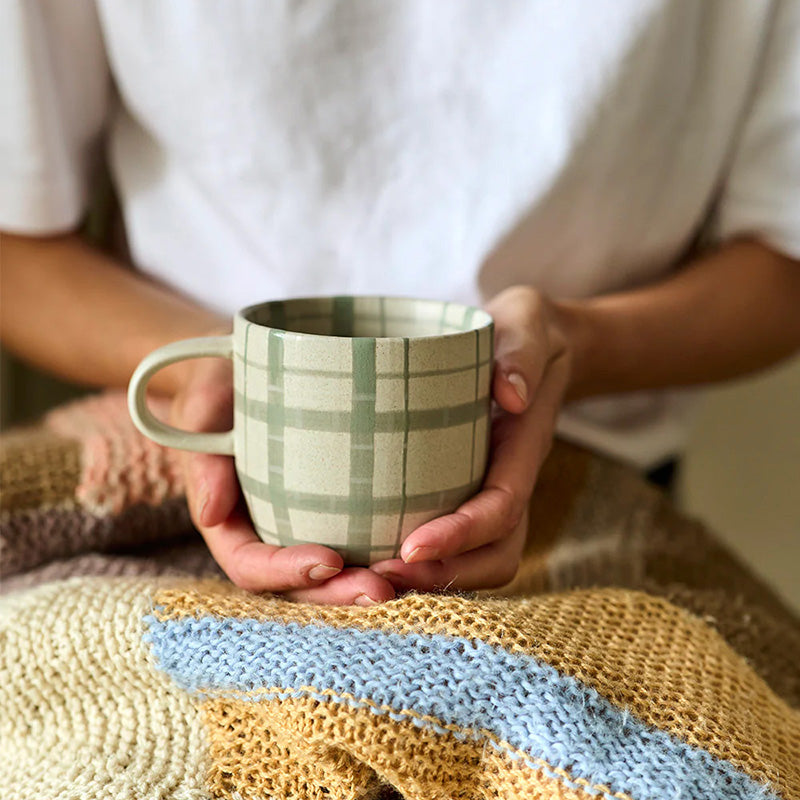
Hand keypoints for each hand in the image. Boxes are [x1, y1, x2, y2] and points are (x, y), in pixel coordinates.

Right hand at [170, 352, 395, 604]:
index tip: (330, 559)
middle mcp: (266, 532)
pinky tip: (422, 548)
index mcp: (230, 522)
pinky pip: (357, 537)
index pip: (251, 565)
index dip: (286, 572)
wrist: (249, 364)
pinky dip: (384, 550)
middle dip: (338, 593)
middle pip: (299, 582)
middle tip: (384, 590)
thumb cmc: (221, 382)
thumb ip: (203, 454)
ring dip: (368, 581)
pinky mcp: (332, 505)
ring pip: (333, 571)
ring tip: (412, 578)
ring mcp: (300, 523)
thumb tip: (211, 514)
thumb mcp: (204, 405)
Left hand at [370, 286, 574, 591]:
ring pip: (478, 558)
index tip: (411, 547)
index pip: (502, 505)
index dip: (461, 534)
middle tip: (379, 576)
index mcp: (525, 445)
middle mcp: (512, 478)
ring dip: (431, 577)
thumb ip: (521, 349)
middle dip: (444, 573)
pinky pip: (455, 539)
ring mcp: (492, 488)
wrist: (530, 343)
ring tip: (371, 577)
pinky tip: (372, 552)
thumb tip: (511, 395)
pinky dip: (421, 558)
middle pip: (496, 553)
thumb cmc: (523, 329)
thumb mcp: (526, 321)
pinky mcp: (468, 488)